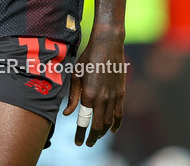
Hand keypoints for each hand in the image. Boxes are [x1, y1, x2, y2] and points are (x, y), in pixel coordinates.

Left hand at [62, 30, 124, 145]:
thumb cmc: (88, 58)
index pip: (84, 121)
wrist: (108, 45)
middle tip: (87, 143)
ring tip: (96, 137)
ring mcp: (113, 97)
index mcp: (88, 95)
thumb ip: (73, 97)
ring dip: (103, 133)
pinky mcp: (121, 93)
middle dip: (92, 138)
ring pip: (109, 122)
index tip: (78, 143)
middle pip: (98, 126)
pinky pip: (120, 114)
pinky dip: (116, 124)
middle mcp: (102, 99)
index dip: (80, 134)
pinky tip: (112, 130)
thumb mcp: (76, 75)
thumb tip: (68, 114)